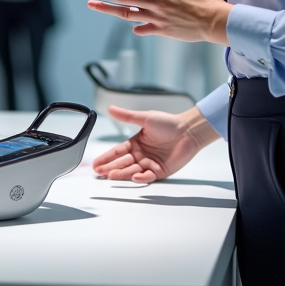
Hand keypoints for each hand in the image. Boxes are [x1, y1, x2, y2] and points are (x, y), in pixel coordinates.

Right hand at [93, 106, 217, 183]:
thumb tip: (110, 108)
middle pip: (122, 163)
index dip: (106, 157)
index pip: (117, 151)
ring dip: (122, 173)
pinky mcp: (160, 171)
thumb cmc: (169, 123)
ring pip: (132, 170)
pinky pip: (149, 176)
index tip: (96, 163)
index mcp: (136, 143)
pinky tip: (134, 176)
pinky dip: (141, 177)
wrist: (188, 130)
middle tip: (99, 173)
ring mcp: (150, 164)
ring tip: (111, 175)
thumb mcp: (145, 118)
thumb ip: (127, 116)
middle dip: (110, 168)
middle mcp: (141, 155)